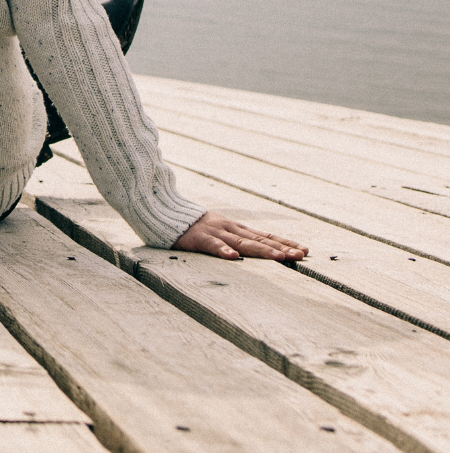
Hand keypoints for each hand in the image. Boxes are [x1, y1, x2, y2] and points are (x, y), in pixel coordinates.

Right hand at [173, 210, 306, 260]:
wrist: (165, 212)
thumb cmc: (193, 226)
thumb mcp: (218, 231)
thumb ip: (234, 239)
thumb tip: (255, 249)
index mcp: (235, 229)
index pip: (265, 235)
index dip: (285, 242)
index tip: (305, 251)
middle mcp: (229, 229)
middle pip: (259, 239)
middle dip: (281, 248)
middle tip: (301, 256)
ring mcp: (215, 232)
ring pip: (242, 242)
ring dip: (261, 250)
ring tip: (279, 258)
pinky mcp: (198, 238)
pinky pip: (212, 245)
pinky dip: (223, 250)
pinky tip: (234, 258)